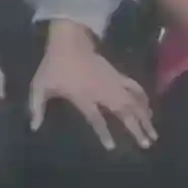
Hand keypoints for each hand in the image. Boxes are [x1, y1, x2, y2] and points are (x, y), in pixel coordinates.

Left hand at [26, 25, 153, 151]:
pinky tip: (149, 109)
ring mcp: (112, 82)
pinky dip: (144, 98)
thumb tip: (33, 127)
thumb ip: (37, 107)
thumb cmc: (53, 65)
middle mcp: (102, 91)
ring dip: (145, 117)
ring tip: (153, 133)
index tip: (112, 147)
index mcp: (84, 96)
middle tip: (147, 144)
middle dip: (136, 128)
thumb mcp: (40, 86)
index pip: (96, 119)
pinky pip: (135, 87)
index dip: (104, 133)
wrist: (69, 40)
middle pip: (124, 112)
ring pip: (133, 102)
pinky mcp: (117, 74)